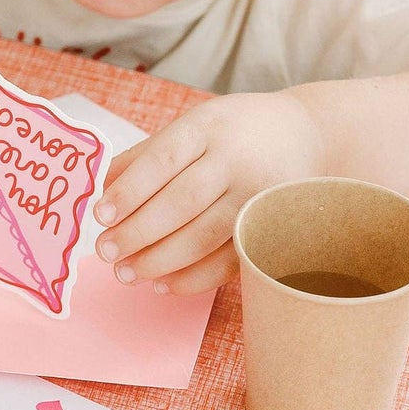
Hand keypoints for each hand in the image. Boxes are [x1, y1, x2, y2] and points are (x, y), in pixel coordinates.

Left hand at [92, 91, 325, 293]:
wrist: (308, 135)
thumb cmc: (234, 132)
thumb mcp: (193, 125)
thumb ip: (146, 156)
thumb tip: (100, 188)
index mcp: (208, 127)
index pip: (163, 160)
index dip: (129, 190)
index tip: (100, 215)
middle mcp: (236, 160)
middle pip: (181, 202)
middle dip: (138, 232)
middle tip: (106, 251)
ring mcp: (257, 196)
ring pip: (204, 236)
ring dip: (159, 260)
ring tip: (125, 272)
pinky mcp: (271, 228)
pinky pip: (229, 261)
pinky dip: (192, 278)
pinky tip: (162, 284)